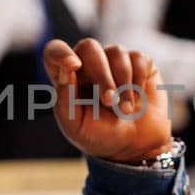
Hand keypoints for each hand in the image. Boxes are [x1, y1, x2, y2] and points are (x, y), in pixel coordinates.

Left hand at [43, 37, 172, 163]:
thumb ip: (65, 100)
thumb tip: (66, 70)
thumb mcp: (75, 127)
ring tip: (125, 110)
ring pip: (116, 52)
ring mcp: (114, 60)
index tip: (73, 66)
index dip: (60, 53)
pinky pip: (139, 58)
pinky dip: (139, 80)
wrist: (134, 146)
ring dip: (122, 84)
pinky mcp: (139, 62)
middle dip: (101, 75)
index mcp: (66, 77)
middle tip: (109, 101)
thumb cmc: (99, 135)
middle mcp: (89, 63)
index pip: (54, 51)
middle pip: (89, 47)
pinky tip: (137, 99)